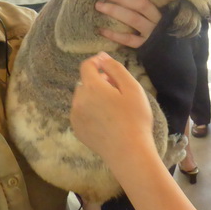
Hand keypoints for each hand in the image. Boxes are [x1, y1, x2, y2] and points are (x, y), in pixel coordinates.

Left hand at [71, 53, 157, 172]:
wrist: (129, 152)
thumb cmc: (135, 118)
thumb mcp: (132, 88)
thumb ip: (115, 68)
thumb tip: (102, 57)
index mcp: (92, 87)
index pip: (87, 66)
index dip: (97, 62)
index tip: (109, 67)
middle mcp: (78, 100)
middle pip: (84, 82)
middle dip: (98, 81)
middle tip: (117, 90)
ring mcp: (75, 116)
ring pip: (82, 98)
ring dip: (93, 96)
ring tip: (112, 107)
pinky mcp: (77, 130)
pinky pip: (81, 113)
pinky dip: (90, 111)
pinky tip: (106, 120)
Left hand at [95, 0, 161, 48]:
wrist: (169, 55)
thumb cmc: (159, 34)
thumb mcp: (156, 21)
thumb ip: (145, 12)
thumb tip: (122, 0)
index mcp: (159, 13)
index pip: (143, 1)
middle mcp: (157, 22)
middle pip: (139, 6)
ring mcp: (151, 35)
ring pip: (133, 19)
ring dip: (115, 11)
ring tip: (99, 6)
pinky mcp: (145, 47)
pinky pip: (128, 39)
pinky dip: (114, 34)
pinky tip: (101, 30)